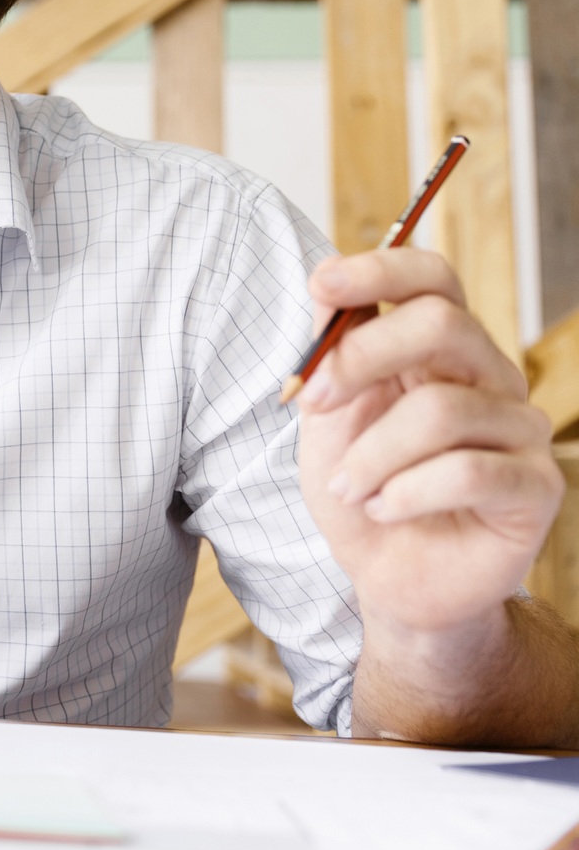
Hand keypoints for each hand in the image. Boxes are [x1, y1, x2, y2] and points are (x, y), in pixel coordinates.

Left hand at [295, 248, 561, 636]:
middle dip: (361, 358)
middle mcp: (489, 378)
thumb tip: (325, 291)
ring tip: (349, 488)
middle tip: (312, 403)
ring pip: (441, 409)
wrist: (388, 578)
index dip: (381, 270)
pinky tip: (384, 509)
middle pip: (443, 325)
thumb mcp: (326, 422)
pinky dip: (407, 492)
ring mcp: (520, 430)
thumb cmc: (359, 491)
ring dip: (372, 453)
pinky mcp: (536, 487)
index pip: (433, 281)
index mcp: (439, 352)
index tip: (321, 284)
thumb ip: (329, 359)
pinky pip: (468, 471)